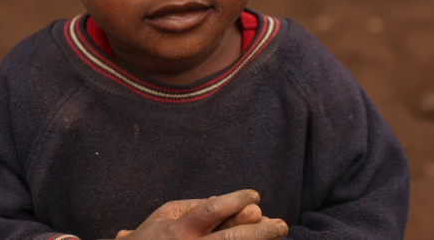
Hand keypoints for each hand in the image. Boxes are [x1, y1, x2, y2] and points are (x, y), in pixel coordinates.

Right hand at [116, 200, 263, 237]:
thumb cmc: (152, 237)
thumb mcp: (167, 214)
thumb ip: (195, 207)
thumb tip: (227, 201)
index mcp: (179, 228)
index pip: (211, 210)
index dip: (236, 202)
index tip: (255, 197)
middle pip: (230, 239)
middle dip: (259, 231)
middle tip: (281, 224)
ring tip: (277, 234)